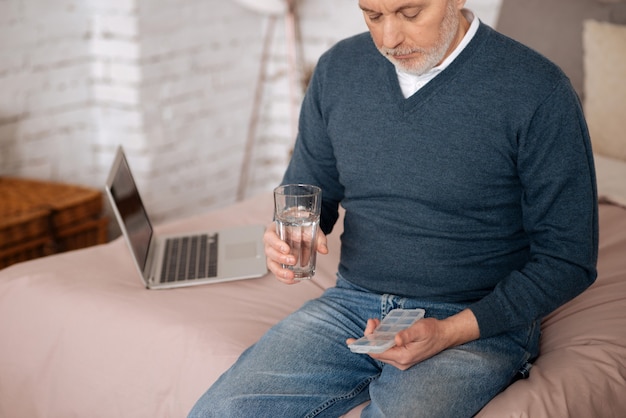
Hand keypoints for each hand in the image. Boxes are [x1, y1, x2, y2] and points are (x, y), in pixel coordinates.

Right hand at [263, 222, 327, 283]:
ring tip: (292, 275)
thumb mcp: (311, 230)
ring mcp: (273, 255)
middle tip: (293, 260)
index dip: (276, 243)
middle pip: (270, 252)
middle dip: (281, 258)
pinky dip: (284, 278)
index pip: (269, 237)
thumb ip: (318, 239)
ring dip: (281, 271)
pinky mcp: (278, 264)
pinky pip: (277, 273)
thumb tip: (324, 250)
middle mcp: (271, 244)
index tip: (287, 249)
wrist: (302, 233)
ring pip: (271, 264)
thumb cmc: (302, 229)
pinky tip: (294, 279)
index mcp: (275, 231)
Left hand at [346, 309, 479, 369]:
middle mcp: (401, 361)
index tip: (352, 340)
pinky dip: (381, 339)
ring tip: (374, 322)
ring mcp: (402, 359)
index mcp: (403, 357)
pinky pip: (387, 348)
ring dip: (375, 337)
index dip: (364, 345)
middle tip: (371, 322)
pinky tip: (380, 328)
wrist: (445, 335)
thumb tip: (396, 339)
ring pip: (381, 349)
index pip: (377, 353)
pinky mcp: (403, 354)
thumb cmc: (433, 331)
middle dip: (369, 337)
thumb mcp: (420, 329)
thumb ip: (407, 334)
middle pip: (377, 352)